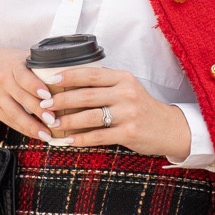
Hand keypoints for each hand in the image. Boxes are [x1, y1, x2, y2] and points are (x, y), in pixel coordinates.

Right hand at [0, 49, 55, 138]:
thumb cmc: (9, 65)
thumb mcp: (22, 58)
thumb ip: (40, 66)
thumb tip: (69, 74)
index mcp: (13, 66)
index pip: (24, 77)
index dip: (35, 86)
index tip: (48, 95)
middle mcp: (3, 81)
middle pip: (21, 98)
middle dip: (38, 110)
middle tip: (53, 120)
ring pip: (15, 114)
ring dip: (32, 126)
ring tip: (47, 134)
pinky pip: (10, 121)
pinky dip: (25, 129)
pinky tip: (37, 135)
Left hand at [36, 64, 192, 162]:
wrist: (170, 128)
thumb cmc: (142, 109)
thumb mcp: (128, 90)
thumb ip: (105, 86)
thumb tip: (70, 85)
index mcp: (123, 78)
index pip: (90, 74)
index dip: (68, 76)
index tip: (50, 80)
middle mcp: (126, 93)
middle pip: (86, 95)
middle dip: (61, 100)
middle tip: (44, 105)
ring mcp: (128, 113)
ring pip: (90, 116)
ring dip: (67, 121)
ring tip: (52, 124)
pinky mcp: (129, 133)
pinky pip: (98, 136)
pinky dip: (80, 139)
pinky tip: (67, 140)